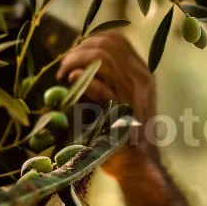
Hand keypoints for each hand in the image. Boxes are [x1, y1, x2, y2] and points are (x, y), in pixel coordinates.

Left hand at [57, 32, 156, 172]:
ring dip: (77, 61)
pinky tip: (70, 80)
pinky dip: (83, 80)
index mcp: (142, 74)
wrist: (136, 165)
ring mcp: (134, 95)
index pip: (118, 40)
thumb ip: (109, 79)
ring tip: (63, 73)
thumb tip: (79, 60)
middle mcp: (141, 80)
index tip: (74, 52)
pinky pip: (101, 87)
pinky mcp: (122, 113)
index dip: (91, 40)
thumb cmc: (122, 134)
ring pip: (104, 59)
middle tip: (64, 66)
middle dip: (80, 50)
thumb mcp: (122, 100)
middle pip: (108, 46)